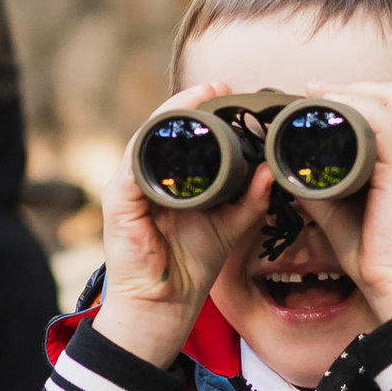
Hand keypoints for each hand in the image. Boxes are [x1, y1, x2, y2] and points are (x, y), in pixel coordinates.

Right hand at [93, 82, 281, 367]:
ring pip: (147, 137)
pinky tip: (175, 128)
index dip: (201, 110)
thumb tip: (272, 170)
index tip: (227, 92)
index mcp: (168, 180)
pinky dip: (153, 142)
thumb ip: (251, 199)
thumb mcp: (230, 225)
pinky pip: (134, 163)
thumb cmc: (190, 265)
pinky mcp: (119, 201)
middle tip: (218, 86)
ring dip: (173, 113)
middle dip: (188, 103)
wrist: (165, 305)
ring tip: (200, 96)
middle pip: (162, 128)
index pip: (180, 135)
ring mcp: (128, 187)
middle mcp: (145, 177)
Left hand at [293, 80, 391, 324]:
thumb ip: (319, 187)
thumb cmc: (373, 255)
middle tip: (318, 92)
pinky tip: (330, 112)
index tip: (322, 97)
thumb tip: (287, 167)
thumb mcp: (339, 211)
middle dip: (358, 85)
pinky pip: (386, 124)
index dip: (363, 93)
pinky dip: (358, 110)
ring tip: (318, 96)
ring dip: (354, 91)